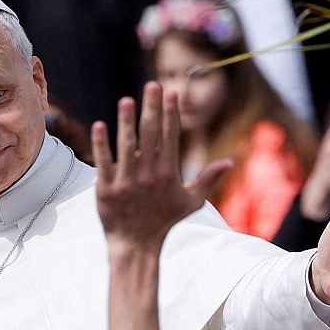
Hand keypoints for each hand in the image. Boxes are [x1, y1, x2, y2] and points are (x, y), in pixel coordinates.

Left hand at [92, 83, 228, 254]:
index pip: (171, 136)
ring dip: (127, 121)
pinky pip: (104, 162)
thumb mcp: (191, 201)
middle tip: (152, 85)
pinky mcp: (107, 188)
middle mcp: (149, 174)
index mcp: (168, 173)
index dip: (171, 113)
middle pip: (151, 134)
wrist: (136, 244)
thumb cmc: (165, 221)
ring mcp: (127, 181)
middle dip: (152, 108)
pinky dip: (101, 144)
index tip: (171, 93)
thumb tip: (229, 162)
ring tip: (127, 100)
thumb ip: (208, 179)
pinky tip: (100, 125)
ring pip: (127, 145)